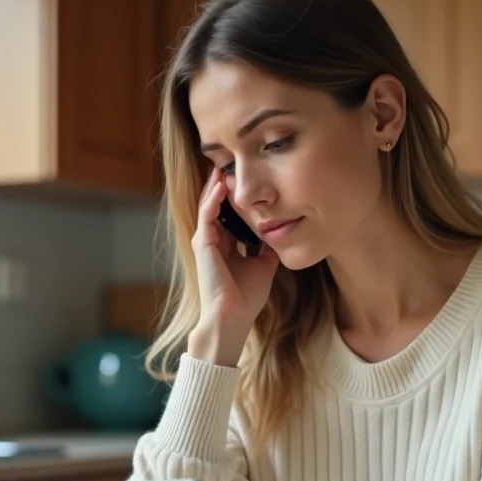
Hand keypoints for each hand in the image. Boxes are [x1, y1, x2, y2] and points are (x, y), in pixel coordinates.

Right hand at [190, 168, 279, 362]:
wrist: (233, 316)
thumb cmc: (246, 297)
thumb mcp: (263, 266)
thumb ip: (266, 250)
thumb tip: (279, 237)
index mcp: (225, 245)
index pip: (229, 213)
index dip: (236, 197)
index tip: (247, 180)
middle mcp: (212, 240)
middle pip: (216, 204)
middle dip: (223, 185)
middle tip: (232, 164)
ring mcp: (205, 240)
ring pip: (209, 204)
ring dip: (216, 185)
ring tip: (224, 166)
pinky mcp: (202, 242)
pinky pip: (206, 213)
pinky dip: (213, 198)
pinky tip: (222, 184)